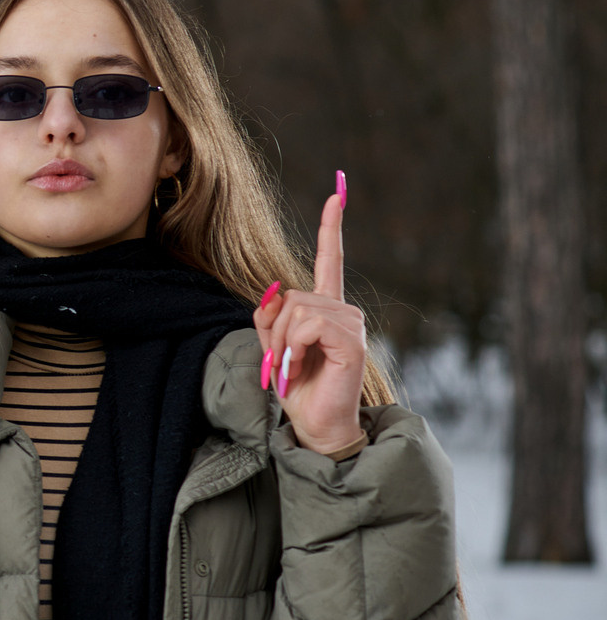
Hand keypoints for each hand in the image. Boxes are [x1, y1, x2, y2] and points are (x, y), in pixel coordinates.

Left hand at [254, 175, 365, 455]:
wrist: (316, 424)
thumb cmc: (299, 389)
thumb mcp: (274, 349)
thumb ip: (268, 319)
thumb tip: (269, 293)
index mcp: (326, 310)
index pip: (330, 261)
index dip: (331, 229)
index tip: (336, 195)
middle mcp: (343, 311)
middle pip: (291, 295)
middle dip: (272, 330)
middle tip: (280, 361)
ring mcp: (351, 324)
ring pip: (297, 309)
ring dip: (281, 341)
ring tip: (291, 367)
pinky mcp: (351, 340)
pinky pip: (308, 325)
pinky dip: (294, 347)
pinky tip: (300, 366)